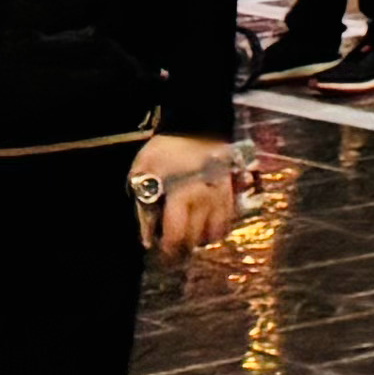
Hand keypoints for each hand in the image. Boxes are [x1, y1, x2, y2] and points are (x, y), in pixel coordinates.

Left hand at [135, 133, 238, 256]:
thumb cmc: (164, 151)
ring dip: (199, 240)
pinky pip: (227, 221)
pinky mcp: (230, 192)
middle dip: (180, 248)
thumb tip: (147, 240)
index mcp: (182, 196)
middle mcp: (205, 201)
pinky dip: (216, 229)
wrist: (197, 124)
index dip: (165, 250)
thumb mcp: (143, 174)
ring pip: (214, 234)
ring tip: (188, 237)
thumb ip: (144, 209)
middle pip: (195, 239)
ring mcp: (220, 198)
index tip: (157, 250)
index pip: (176, 237)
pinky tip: (205, 226)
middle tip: (170, 246)